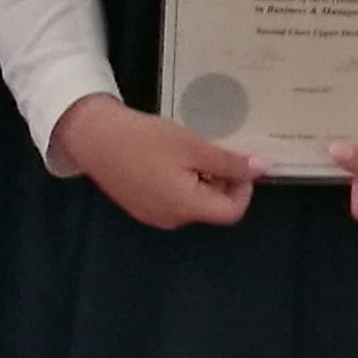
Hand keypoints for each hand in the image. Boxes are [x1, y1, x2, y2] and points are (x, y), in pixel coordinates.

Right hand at [55, 95, 256, 227]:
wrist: (94, 137)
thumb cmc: (146, 140)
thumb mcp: (192, 147)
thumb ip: (228, 162)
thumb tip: (263, 169)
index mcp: (186, 208)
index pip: (231, 212)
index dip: (243, 188)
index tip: (237, 162)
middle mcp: (170, 219)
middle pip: (211, 208)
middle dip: (220, 181)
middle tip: (211, 150)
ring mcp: (152, 215)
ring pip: (191, 203)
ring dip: (200, 181)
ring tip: (188, 151)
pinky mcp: (138, 206)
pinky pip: (171, 199)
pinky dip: (180, 182)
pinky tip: (167, 158)